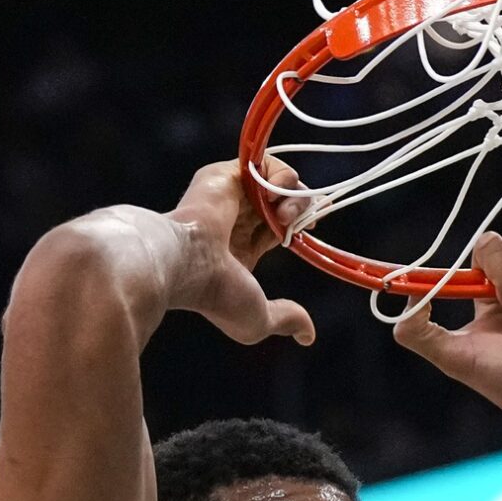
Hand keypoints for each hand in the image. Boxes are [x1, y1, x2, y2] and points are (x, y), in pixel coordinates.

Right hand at [169, 158, 314, 348]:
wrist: (189, 264)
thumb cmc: (216, 295)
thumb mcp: (259, 318)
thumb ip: (286, 319)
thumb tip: (308, 336)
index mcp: (239, 250)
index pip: (275, 228)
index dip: (298, 224)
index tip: (312, 227)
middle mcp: (233, 221)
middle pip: (278, 202)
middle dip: (302, 207)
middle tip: (310, 221)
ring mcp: (229, 196)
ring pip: (275, 182)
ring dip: (292, 196)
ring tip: (285, 215)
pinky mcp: (226, 175)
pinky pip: (263, 163)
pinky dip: (281, 177)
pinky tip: (276, 198)